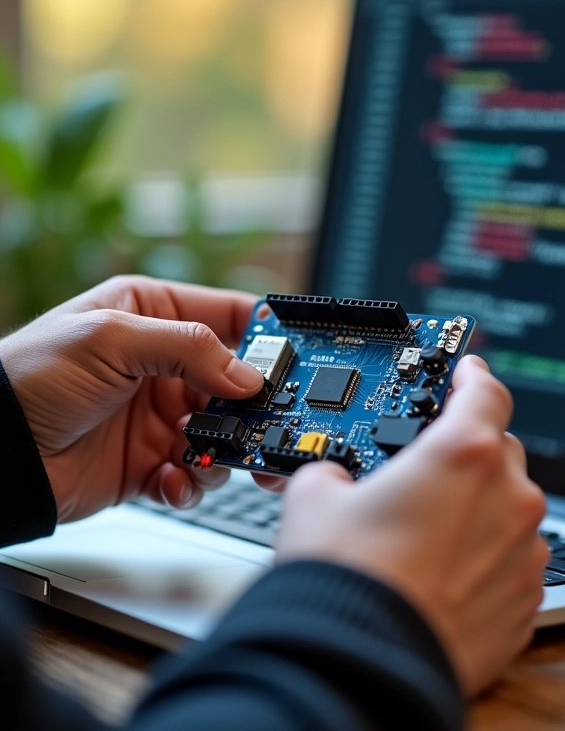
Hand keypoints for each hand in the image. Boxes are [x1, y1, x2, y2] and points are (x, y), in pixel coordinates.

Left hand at [0, 275, 263, 521]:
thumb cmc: (29, 378)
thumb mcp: (110, 339)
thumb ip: (189, 349)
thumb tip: (249, 377)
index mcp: (157, 317)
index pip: (231, 316)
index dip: (268, 334)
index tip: (300, 354)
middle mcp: (166, 366)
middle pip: (239, 381)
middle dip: (257, 404)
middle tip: (273, 419)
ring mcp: (163, 415)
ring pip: (227, 432)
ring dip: (224, 448)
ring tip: (201, 455)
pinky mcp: (154, 461)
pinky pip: (197, 474)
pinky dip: (191, 482)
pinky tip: (167, 478)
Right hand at [275, 355, 548, 695]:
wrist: (357, 665)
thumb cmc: (344, 579)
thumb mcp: (315, 495)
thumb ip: (336, 469)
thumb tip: (333, 478)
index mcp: (464, 454)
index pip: (486, 390)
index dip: (473, 374)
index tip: (466, 372)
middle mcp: (508, 498)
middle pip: (498, 450)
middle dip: (467, 452)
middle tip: (427, 470)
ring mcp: (524, 553)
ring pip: (508, 508)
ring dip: (478, 508)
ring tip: (428, 533)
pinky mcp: (525, 601)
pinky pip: (511, 559)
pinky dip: (486, 555)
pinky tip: (444, 572)